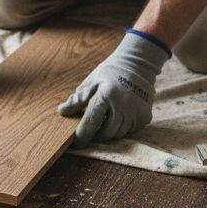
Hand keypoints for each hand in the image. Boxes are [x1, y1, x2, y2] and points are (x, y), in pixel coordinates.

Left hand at [58, 30, 169, 147]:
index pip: (91, 121)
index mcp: (106, 95)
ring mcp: (136, 112)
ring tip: (104, 121)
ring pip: (118, 134)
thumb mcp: (92, 82)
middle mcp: (123, 105)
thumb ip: (78, 99)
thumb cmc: (110, 74)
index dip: (83, 135)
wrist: (138, 65)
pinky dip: (121, 128)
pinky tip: (118, 116)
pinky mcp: (144, 117)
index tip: (77, 143)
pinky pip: (129, 131)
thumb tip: (62, 111)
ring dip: (109, 132)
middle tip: (90, 130)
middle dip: (96, 135)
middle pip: (106, 133)